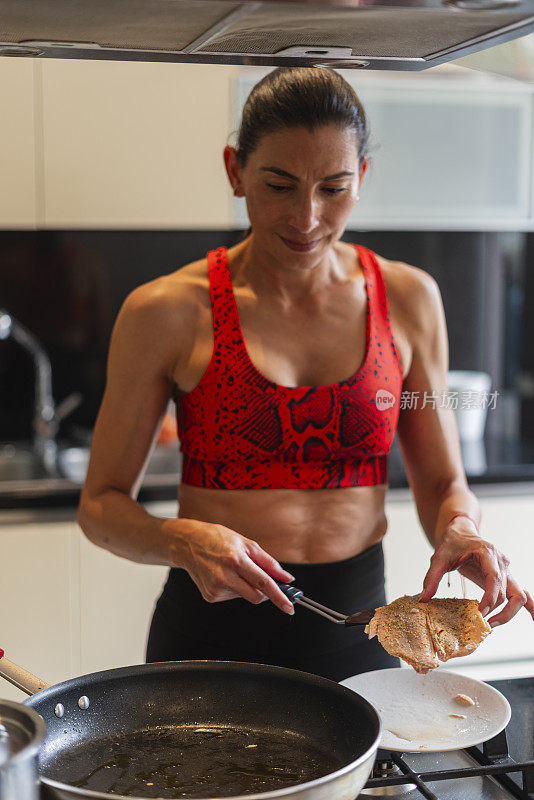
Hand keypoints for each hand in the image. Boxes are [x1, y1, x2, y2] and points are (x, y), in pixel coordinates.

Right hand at [173, 519, 295, 614]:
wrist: (188, 543)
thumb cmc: (218, 539)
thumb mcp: (246, 543)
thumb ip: (268, 562)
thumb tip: (286, 577)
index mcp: (235, 560)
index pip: (263, 583)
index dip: (279, 596)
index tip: (289, 607)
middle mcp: (224, 576)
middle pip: (256, 596)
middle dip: (265, 593)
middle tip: (264, 582)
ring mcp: (215, 588)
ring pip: (244, 596)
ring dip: (247, 586)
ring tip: (234, 570)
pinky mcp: (210, 596)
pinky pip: (232, 597)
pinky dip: (235, 588)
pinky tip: (224, 575)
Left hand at [419, 519, 533, 626]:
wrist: (460, 532)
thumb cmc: (451, 543)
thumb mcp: (438, 557)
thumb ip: (431, 577)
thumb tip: (424, 599)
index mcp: (486, 552)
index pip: (494, 578)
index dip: (489, 598)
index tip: (479, 613)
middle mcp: (501, 561)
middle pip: (508, 591)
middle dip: (498, 611)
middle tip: (482, 624)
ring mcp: (506, 569)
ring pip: (517, 595)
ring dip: (508, 613)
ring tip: (491, 625)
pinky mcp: (505, 577)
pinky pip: (521, 592)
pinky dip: (530, 606)